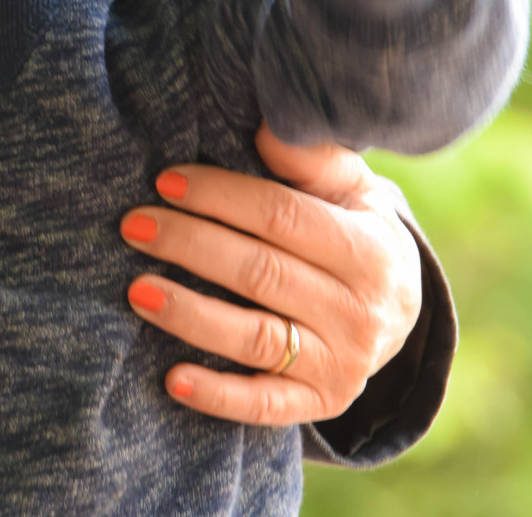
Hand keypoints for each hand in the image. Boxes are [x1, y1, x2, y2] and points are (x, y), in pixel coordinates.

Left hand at [120, 121, 423, 425]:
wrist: (399, 310)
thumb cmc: (354, 228)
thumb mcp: (352, 188)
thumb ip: (312, 159)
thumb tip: (266, 127)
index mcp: (371, 249)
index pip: (282, 217)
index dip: (220, 197)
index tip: (166, 181)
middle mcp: (362, 312)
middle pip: (260, 274)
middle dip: (190, 245)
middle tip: (133, 225)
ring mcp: (343, 365)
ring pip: (255, 339)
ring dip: (190, 315)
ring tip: (136, 290)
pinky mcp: (321, 405)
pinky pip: (263, 405)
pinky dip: (217, 395)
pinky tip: (172, 378)